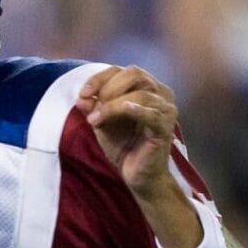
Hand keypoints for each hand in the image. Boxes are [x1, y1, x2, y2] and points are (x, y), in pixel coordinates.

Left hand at [75, 65, 178, 199]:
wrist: (137, 176)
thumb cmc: (123, 145)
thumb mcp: (101, 122)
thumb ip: (92, 107)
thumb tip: (81, 98)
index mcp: (146, 87)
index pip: (121, 71)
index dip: (99, 79)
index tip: (82, 94)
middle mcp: (161, 94)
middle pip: (134, 73)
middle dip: (107, 87)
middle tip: (93, 107)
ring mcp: (166, 110)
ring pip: (140, 94)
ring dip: (112, 105)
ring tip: (95, 121)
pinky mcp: (166, 128)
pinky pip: (152, 114)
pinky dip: (136, 109)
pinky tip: (125, 109)